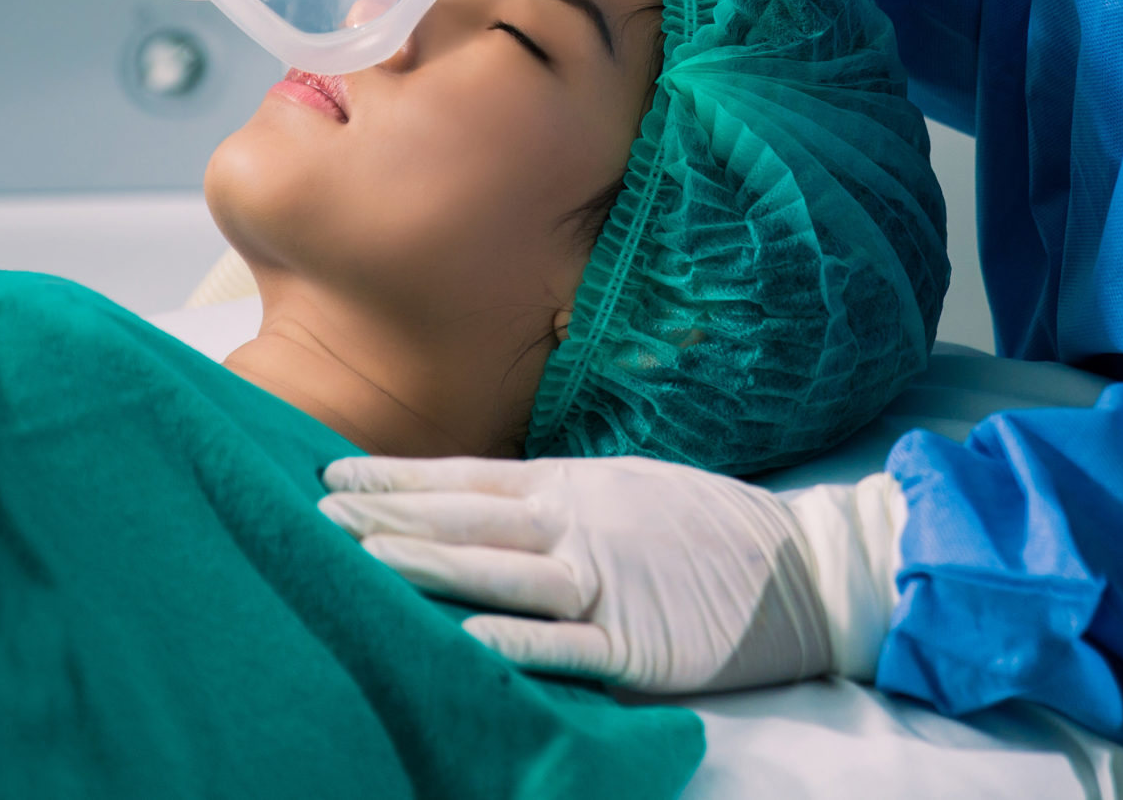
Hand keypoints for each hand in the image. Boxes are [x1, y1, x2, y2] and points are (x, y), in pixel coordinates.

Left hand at [320, 455, 905, 694]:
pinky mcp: (642, 641)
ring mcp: (610, 581)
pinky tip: (465, 639)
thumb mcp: (621, 489)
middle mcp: (581, 523)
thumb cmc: (704, 528)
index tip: (331, 479)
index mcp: (574, 485)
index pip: (465, 479)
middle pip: (467, 521)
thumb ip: (552, 498)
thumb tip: (470, 505)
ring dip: (431, 567)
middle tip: (315, 520)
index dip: (396, 479)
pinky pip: (569, 644)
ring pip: (504, 573)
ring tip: (364, 563)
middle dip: (389, 520)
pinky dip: (518, 641)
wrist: (807, 567)